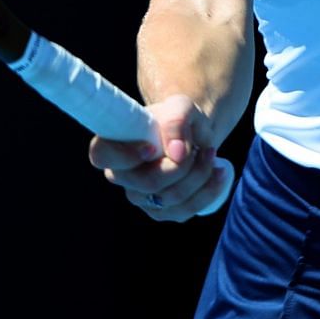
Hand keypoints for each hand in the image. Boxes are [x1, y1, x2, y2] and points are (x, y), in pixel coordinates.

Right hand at [87, 94, 232, 220]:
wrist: (191, 135)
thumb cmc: (178, 119)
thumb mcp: (181, 107)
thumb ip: (176, 120)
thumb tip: (176, 152)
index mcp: (112, 145)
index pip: (101, 156)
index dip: (125, 155)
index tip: (153, 147)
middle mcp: (120, 175)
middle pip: (149, 182)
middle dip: (183, 165)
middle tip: (201, 146)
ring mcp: (139, 197)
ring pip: (171, 197)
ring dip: (200, 175)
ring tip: (211, 153)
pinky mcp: (160, 211)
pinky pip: (185, 210)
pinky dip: (208, 190)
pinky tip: (217, 172)